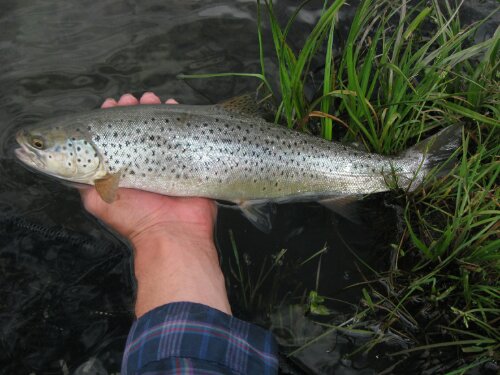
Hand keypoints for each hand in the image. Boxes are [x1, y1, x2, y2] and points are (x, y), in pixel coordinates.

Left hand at [80, 93, 229, 316]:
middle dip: (134, 110)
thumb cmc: (135, 218)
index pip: (114, 136)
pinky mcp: (188, 160)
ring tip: (152, 98)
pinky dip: (180, 118)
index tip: (110, 105)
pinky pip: (184, 134)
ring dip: (155, 109)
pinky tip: (173, 105)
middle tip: (131, 100)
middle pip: (138, 128)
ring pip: (160, 128)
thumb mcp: (97, 200)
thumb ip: (84, 180)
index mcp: (123, 168)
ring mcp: (167, 160)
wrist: (173, 233)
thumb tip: (66, 164)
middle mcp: (144, 161)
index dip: (111, 119)